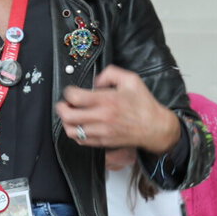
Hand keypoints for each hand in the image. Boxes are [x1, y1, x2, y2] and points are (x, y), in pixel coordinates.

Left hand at [58, 65, 180, 151]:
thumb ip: (111, 73)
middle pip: (68, 116)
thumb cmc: (144, 105)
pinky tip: (80, 126)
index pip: (75, 97)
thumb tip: (96, 80)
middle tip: (64, 104)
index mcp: (107, 100)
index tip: (70, 91)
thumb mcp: (131, 80)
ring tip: (70, 115)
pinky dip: (76, 133)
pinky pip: (81, 140)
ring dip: (66, 122)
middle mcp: (102, 117)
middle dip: (61, 108)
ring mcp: (101, 132)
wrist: (154, 128)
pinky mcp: (102, 142)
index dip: (68, 92)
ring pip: (72, 131)